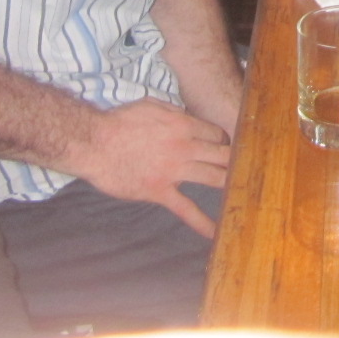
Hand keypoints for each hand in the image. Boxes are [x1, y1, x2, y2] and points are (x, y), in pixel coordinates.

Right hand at [68, 97, 231, 237]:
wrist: (95, 143)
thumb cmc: (119, 122)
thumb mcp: (151, 105)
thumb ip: (173, 112)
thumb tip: (186, 117)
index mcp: (183, 125)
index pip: (216, 134)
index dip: (224, 140)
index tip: (225, 147)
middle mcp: (184, 147)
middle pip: (222, 154)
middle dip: (234, 160)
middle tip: (243, 168)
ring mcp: (174, 170)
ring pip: (213, 178)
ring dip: (229, 183)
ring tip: (241, 192)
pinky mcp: (159, 191)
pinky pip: (186, 208)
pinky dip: (202, 221)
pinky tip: (214, 232)